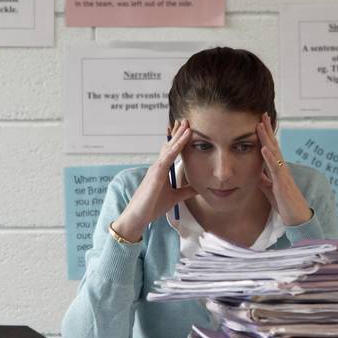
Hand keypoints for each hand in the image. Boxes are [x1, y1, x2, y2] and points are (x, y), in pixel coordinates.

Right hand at [111, 120, 196, 241]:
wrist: (138, 217)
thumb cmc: (152, 207)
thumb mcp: (175, 198)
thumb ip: (186, 191)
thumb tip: (199, 188)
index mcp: (161, 170)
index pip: (171, 151)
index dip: (178, 140)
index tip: (186, 129)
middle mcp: (158, 166)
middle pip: (169, 145)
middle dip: (178, 132)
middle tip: (186, 120)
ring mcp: (156, 169)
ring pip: (169, 148)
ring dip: (178, 136)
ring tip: (187, 124)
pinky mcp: (156, 174)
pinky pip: (167, 157)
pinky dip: (176, 147)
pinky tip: (183, 139)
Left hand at [256, 113, 312, 226]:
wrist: (297, 217)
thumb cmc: (284, 202)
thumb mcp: (269, 188)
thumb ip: (263, 179)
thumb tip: (254, 172)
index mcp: (277, 168)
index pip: (271, 147)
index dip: (266, 135)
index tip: (260, 121)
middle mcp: (281, 168)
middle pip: (273, 144)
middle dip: (267, 129)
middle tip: (262, 114)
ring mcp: (283, 174)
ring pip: (274, 152)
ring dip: (267, 138)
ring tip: (260, 125)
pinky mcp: (282, 183)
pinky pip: (275, 168)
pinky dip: (269, 157)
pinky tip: (263, 148)